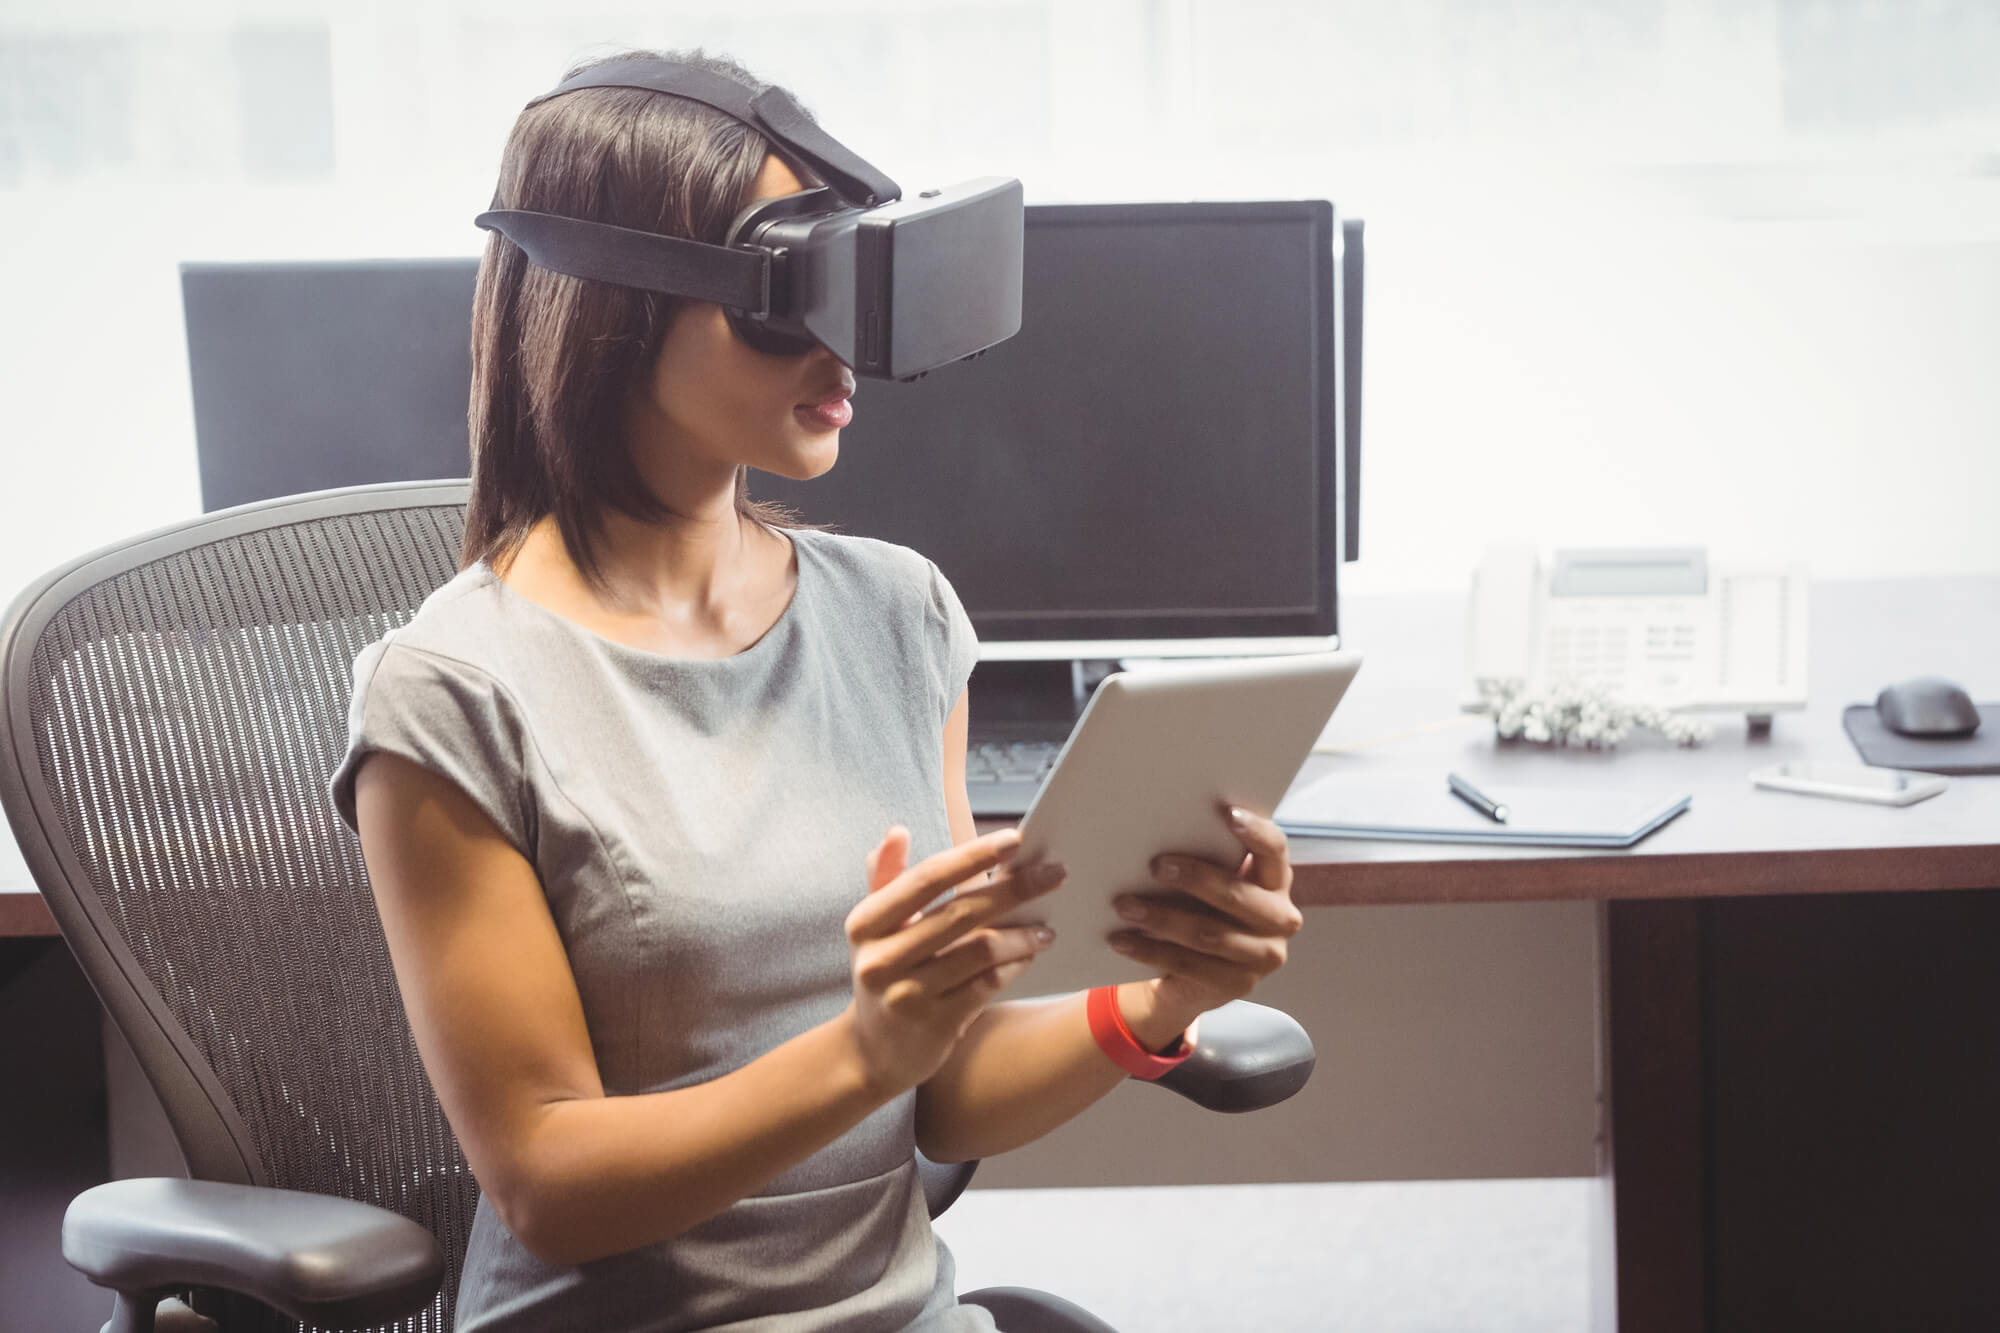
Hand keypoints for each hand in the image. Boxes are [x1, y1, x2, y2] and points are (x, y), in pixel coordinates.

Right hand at [841, 825, 1066, 1095]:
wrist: (872, 1051)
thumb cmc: (883, 971)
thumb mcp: (874, 927)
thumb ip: (886, 877)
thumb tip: (897, 831)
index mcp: (866, 922)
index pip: (926, 879)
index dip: (972, 856)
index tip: (1015, 839)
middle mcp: (881, 958)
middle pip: (961, 912)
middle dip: (1014, 889)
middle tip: (1055, 873)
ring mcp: (907, 995)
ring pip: (981, 951)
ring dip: (1022, 935)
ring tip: (1046, 927)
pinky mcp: (935, 1025)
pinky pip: (987, 985)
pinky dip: (1013, 966)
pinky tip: (1029, 955)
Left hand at [1109, 805, 1303, 1033]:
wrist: (1198, 978)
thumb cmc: (1203, 909)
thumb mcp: (1211, 884)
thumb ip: (1206, 858)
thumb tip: (1159, 828)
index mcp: (1277, 882)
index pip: (1276, 850)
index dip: (1256, 832)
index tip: (1227, 813)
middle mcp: (1280, 919)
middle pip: (1238, 896)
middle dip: (1196, 879)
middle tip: (1155, 865)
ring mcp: (1264, 957)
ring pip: (1209, 934)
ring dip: (1161, 919)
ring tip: (1124, 905)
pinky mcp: (1237, 985)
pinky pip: (1188, 964)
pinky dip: (1149, 951)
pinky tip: (1121, 940)